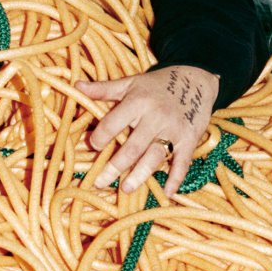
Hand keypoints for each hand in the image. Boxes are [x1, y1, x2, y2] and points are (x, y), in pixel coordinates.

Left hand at [79, 64, 218, 191]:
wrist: (195, 78)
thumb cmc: (156, 85)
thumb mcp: (129, 83)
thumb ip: (103, 89)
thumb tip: (75, 85)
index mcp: (137, 102)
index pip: (113, 123)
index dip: (100, 136)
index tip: (93, 146)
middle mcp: (155, 117)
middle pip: (133, 147)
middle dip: (115, 166)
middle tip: (100, 182)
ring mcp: (173, 130)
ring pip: (155, 156)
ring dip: (140, 175)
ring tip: (126, 189)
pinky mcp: (189, 139)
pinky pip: (183, 161)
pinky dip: (176, 178)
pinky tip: (167, 192)